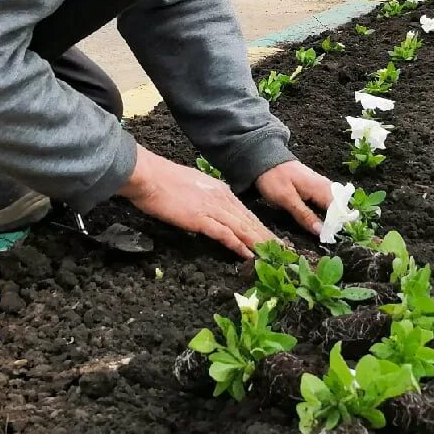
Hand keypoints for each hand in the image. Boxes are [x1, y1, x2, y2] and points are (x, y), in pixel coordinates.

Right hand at [118, 147, 274, 258]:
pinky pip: (224, 234)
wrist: (149, 176)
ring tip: (273, 256)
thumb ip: (206, 198)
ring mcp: (212, 209)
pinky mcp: (201, 219)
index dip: (261, 228)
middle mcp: (222, 199)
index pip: (246, 213)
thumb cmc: (164, 181)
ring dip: (259, 243)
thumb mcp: (193, 187)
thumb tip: (211, 211)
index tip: (274, 239)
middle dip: (268, 237)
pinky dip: (238, 245)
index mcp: (221, 191)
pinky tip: (248, 255)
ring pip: (243, 228)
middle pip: (250, 221)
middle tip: (284, 252)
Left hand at [254, 159, 333, 237]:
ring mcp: (322, 184)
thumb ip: (304, 215)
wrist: (266, 160)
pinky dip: (326, 209)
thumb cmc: (274, 179)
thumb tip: (321, 231)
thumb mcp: (286, 199)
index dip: (337, 224)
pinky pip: (328, 199)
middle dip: (336, 221)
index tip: (329, 237)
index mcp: (321, 188)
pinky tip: (321, 218)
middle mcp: (326, 185)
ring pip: (335, 203)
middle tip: (328, 235)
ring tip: (326, 229)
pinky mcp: (317, 185)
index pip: (339, 210)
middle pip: (339, 207)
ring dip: (332, 216)